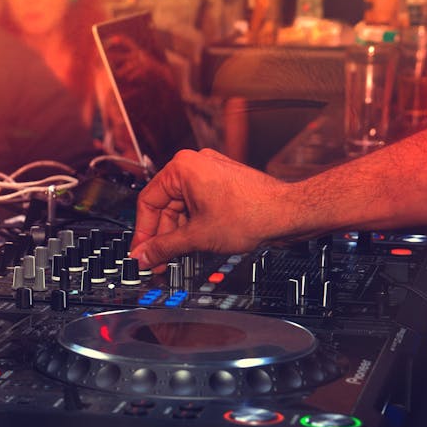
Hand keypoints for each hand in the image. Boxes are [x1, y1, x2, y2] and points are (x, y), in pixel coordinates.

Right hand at [131, 148, 294, 268]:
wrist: (286, 213)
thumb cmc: (250, 213)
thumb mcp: (197, 237)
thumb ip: (164, 247)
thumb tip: (144, 256)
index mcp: (182, 168)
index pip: (148, 202)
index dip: (143, 232)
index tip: (141, 253)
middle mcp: (195, 165)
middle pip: (165, 206)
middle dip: (162, 236)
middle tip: (157, 261)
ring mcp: (210, 174)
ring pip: (182, 208)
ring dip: (178, 234)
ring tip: (176, 257)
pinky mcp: (222, 185)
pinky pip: (197, 206)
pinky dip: (193, 226)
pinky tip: (192, 246)